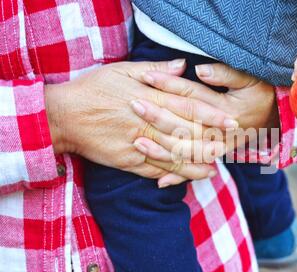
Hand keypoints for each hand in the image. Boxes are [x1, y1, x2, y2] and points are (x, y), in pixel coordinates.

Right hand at [45, 60, 232, 180]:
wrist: (64, 116)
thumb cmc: (93, 89)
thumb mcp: (122, 71)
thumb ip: (155, 71)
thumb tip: (182, 66)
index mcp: (148, 99)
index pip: (187, 108)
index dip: (211, 115)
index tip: (230, 121)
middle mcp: (147, 124)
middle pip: (185, 134)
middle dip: (211, 142)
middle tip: (231, 146)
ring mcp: (137, 145)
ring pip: (173, 156)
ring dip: (196, 162)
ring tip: (216, 166)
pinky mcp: (128, 161)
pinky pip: (154, 170)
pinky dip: (173, 175)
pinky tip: (188, 178)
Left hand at [135, 63, 276, 185]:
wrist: (276, 116)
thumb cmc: (261, 92)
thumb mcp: (249, 78)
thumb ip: (225, 74)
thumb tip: (199, 70)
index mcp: (227, 109)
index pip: (192, 96)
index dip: (168, 85)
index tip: (145, 77)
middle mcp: (222, 132)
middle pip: (185, 125)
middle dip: (157, 116)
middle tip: (133, 105)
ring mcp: (220, 147)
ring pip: (188, 151)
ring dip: (162, 149)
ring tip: (137, 142)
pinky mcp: (218, 156)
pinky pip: (197, 169)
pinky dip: (180, 176)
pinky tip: (160, 182)